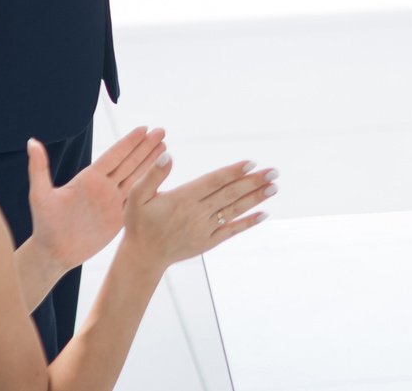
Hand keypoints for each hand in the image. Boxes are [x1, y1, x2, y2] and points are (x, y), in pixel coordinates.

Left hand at [27, 127, 166, 275]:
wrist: (54, 254)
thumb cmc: (44, 226)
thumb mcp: (40, 196)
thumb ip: (39, 168)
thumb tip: (31, 142)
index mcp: (88, 178)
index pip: (114, 155)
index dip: (129, 142)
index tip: (144, 128)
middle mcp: (102, 187)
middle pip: (129, 162)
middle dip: (146, 147)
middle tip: (162, 131)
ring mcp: (112, 201)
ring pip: (136, 177)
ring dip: (151, 162)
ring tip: (165, 147)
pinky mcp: (118, 217)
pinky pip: (138, 198)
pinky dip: (150, 186)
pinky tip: (161, 176)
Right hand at [121, 152, 276, 268]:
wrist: (143, 257)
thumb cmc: (140, 223)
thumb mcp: (137, 197)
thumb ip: (153, 175)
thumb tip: (167, 155)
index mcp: (183, 199)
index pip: (214, 182)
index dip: (233, 172)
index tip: (252, 163)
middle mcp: (197, 213)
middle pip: (230, 194)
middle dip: (253, 182)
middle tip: (274, 171)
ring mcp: (205, 229)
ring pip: (234, 210)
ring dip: (256, 198)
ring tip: (274, 187)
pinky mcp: (208, 242)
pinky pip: (232, 231)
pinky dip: (248, 222)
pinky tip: (264, 214)